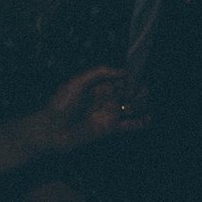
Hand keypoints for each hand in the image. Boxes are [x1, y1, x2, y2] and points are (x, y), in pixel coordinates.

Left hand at [26, 66, 149, 153]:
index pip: (123, 79)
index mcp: (99, 86)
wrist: (53, 129)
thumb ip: (100, 73)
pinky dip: (142, 122)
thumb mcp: (78, 82)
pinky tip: (148, 117)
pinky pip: (132, 125)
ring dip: (140, 105)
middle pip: (132, 92)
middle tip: (132, 94)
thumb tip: (124, 72)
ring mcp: (110, 113)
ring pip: (135, 107)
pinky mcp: (112, 128)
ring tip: (131, 107)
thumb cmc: (61, 104)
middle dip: (138, 91)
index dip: (131, 79)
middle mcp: (107, 99)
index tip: (131, 81)